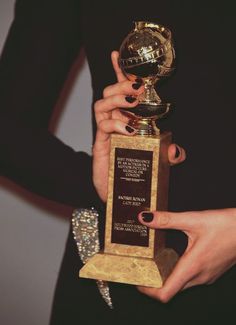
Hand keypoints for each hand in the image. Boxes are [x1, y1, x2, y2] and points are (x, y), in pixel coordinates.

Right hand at [93, 51, 185, 200]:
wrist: (116, 193)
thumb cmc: (133, 172)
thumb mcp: (157, 161)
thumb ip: (169, 154)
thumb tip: (176, 149)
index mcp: (125, 120)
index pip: (121, 92)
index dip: (119, 73)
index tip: (116, 54)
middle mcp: (114, 122)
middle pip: (109, 93)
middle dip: (122, 85)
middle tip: (137, 88)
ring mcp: (106, 133)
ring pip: (102, 105)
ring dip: (118, 100)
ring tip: (133, 104)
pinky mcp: (100, 144)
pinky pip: (103, 126)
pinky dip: (116, 124)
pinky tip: (128, 129)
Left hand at [137, 208, 235, 301]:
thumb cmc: (226, 226)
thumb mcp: (193, 219)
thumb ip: (167, 219)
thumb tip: (146, 217)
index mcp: (192, 267)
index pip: (165, 293)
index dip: (148, 290)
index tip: (137, 280)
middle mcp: (199, 276)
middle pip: (171, 290)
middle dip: (154, 282)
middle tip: (143, 267)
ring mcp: (206, 276)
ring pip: (181, 284)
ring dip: (167, 277)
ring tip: (156, 261)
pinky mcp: (211, 271)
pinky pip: (191, 278)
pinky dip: (179, 271)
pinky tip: (175, 256)